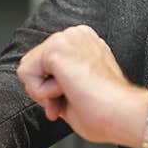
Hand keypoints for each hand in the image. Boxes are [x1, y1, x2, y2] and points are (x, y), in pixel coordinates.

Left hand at [17, 25, 147, 147]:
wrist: (120, 112)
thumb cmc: (108, 109)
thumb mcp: (78, 88)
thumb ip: (58, 81)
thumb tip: (38, 87)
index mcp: (86, 42)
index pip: (47, 64)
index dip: (52, 89)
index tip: (70, 99)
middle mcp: (77, 35)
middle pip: (34, 64)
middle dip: (45, 91)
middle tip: (65, 102)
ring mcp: (67, 38)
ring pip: (29, 69)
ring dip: (45, 91)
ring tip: (72, 94)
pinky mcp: (56, 47)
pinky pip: (26, 74)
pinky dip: (42, 92)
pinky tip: (67, 90)